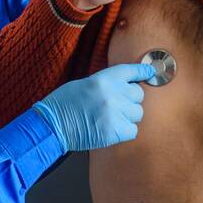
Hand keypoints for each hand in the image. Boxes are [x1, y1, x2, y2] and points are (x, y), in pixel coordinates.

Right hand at [32, 62, 156, 150]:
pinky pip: (133, 130)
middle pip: (138, 94)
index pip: (130, 71)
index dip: (143, 71)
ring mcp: (115, 113)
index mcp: (104, 79)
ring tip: (111, 118)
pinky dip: (125, 131)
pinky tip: (111, 129)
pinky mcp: (115, 131)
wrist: (52, 125)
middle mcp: (113, 94)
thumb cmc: (64, 104)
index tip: (151, 71)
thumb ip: (107, 84)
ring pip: (138, 113)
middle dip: (130, 100)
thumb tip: (125, 87)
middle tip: (116, 105)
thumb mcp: (85, 84)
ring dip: (128, 116)